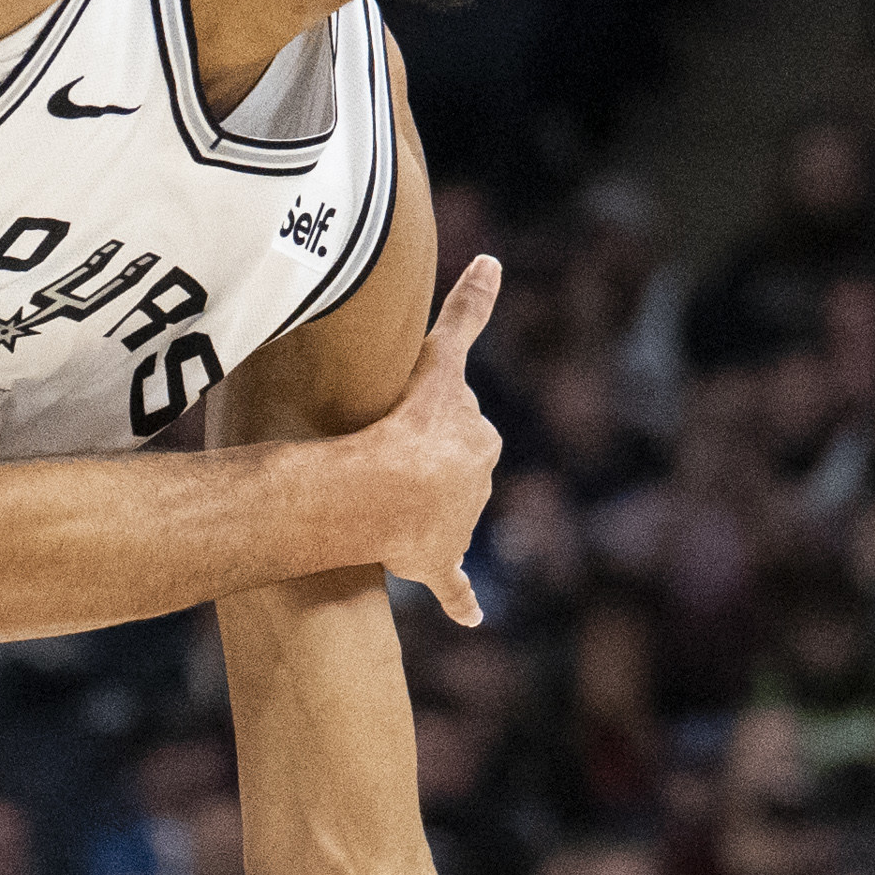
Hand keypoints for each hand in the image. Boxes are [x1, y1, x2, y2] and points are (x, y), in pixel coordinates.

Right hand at [353, 256, 503, 626]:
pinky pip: (455, 585)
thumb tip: (494, 257)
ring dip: (420, 511)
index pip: (460, 422)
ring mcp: (457, 524)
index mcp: (476, 439)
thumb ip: (468, 310)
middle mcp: (475, 482)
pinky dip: (464, 600)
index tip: (413, 421)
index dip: (434, 418)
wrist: (393, 489)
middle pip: (454, 467)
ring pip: (443, 515)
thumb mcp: (441, 359)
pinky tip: (474, 617)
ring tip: (380, 502)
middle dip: (429, 463)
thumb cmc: (410, 423)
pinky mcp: (437, 561)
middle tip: (386, 455)